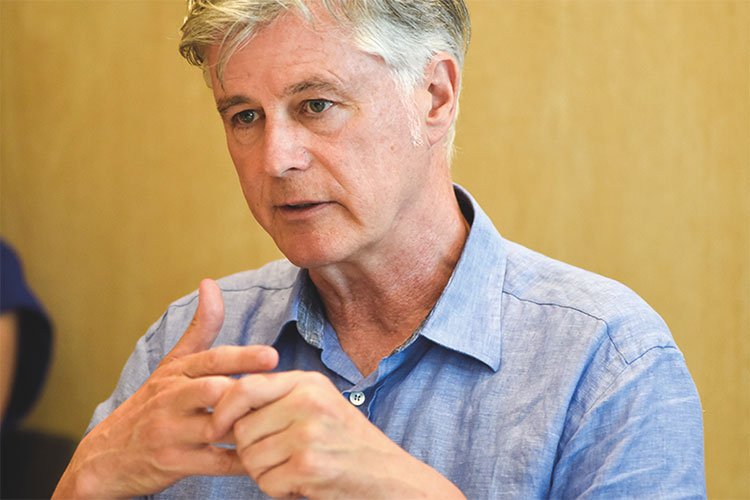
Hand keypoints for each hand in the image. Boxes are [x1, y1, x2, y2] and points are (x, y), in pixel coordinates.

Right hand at [53, 279, 278, 498]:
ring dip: (250, 427)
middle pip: (213, 391)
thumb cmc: (151, 404)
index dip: (242, 357)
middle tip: (284, 395)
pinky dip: (242, 462)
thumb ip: (200, 328)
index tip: (272, 356)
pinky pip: (215, 463)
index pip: (211, 359)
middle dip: (248, 393)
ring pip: (216, 427)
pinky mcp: (173, 463)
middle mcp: (171, 399)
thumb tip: (211, 283)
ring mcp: (170, 432)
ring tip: (284, 425)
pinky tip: (266, 457)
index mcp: (176, 372)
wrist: (105, 457)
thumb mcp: (171, 364)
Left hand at [211, 370, 465, 498]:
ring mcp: (309, 433)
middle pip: (242, 428)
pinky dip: (277, 490)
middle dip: (248, 450)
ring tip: (292, 469)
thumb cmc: (347, 442)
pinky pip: (266, 482)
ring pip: (250, 458)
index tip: (217, 428)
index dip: (223, 409)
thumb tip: (223, 406)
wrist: (388, 477)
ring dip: (263, 472)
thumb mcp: (318, 403)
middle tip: (275, 458)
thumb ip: (278, 397)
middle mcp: (308, 402)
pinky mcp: (309, 465)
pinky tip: (301, 483)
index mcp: (308, 382)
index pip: (245, 386)